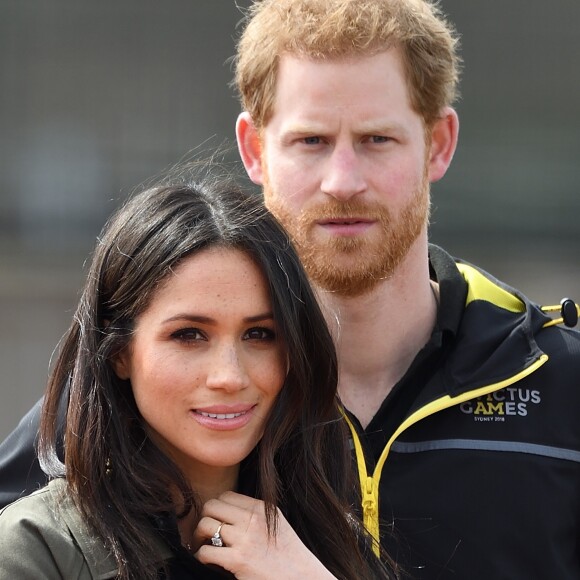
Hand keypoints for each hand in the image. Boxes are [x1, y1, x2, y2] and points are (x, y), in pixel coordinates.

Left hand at [193, 491, 336, 578]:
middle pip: (211, 506)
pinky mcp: (238, 560)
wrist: (301, 577)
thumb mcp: (275, 523)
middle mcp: (252, 519)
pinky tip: (208, 561)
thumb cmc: (288, 554)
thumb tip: (228, 512)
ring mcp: (245, 539)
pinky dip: (201, 557)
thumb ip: (255, 514)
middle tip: (206, 533)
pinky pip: (206, 551)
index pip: (226, 495)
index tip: (217, 520)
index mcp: (261, 508)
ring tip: (204, 546)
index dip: (217, 508)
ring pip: (205, 525)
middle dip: (205, 518)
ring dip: (199, 537)